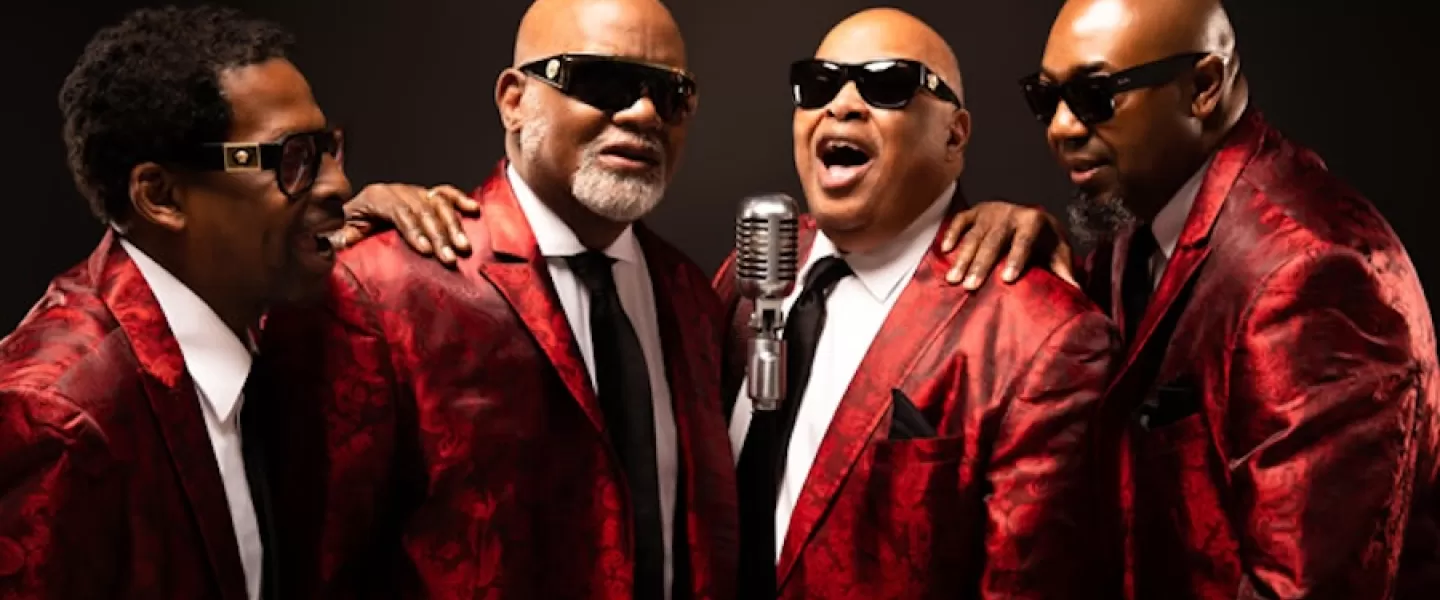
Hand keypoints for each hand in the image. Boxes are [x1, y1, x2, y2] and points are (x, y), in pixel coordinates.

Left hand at [334, 183, 479, 264]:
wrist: (348, 218)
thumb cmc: (346, 229)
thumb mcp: (339, 233)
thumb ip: (339, 237)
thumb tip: (338, 243)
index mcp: (375, 197)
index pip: (399, 211)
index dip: (413, 230)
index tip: (425, 250)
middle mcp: (396, 190)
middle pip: (422, 209)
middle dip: (438, 235)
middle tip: (449, 257)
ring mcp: (413, 192)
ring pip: (438, 204)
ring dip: (453, 226)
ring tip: (463, 247)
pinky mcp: (425, 196)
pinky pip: (445, 194)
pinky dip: (460, 201)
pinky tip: (473, 211)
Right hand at [939, 200, 1074, 289]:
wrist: (1032, 216)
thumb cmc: (1045, 242)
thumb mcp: (1058, 254)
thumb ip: (1064, 271)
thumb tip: (1077, 294)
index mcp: (1034, 220)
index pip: (1024, 241)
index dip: (1016, 259)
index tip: (1007, 279)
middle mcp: (1010, 213)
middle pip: (994, 241)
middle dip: (981, 264)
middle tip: (971, 286)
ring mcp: (990, 211)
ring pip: (974, 235)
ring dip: (963, 258)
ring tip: (954, 279)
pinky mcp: (975, 211)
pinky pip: (960, 220)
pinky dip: (952, 234)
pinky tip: (945, 250)